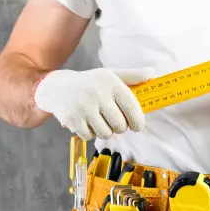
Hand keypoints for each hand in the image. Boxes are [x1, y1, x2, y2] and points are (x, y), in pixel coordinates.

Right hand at [33, 67, 153, 140]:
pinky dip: (90, 133)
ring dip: (104, 131)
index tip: (137, 126)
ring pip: (106, 133)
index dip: (137, 122)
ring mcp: (84, 108)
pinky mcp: (73, 120)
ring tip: (98, 120)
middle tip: (112, 121)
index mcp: (110, 81)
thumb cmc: (90, 83)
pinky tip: (86, 122)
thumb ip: (131, 76)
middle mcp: (97, 93)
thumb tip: (152, 73)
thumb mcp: (109, 75)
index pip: (132, 108)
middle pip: (120, 126)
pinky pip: (90, 137)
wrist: (57, 88)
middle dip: (118, 127)